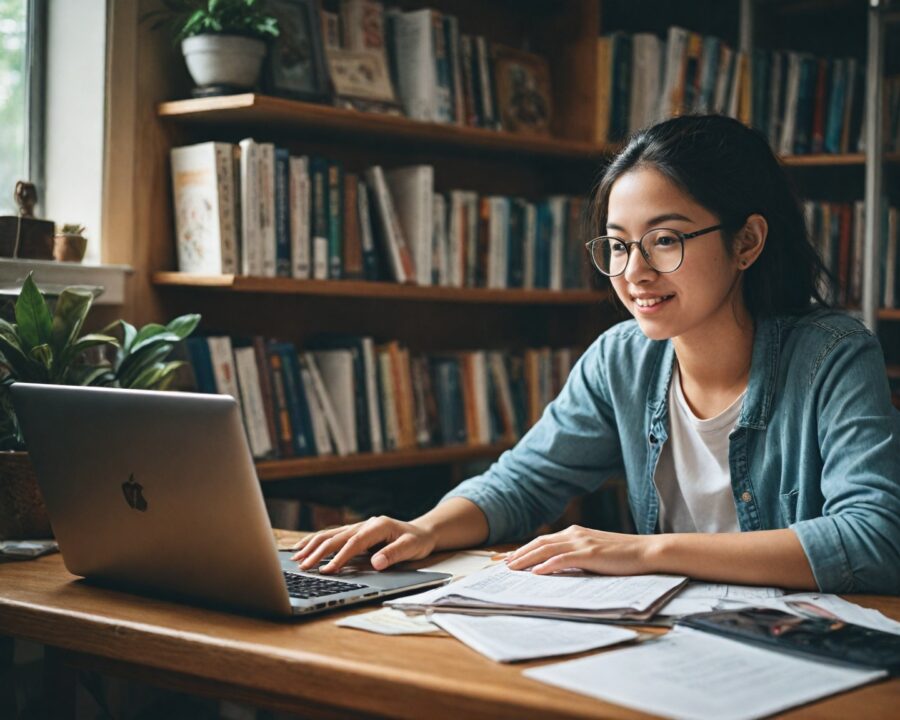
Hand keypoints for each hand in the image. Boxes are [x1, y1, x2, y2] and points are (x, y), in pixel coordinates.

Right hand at [290, 515, 436, 573]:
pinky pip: (332, 536)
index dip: (340, 557)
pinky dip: (316, 542)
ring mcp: (358, 527)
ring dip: (312, 546)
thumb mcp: (411, 548)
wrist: (421, 532)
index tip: (328, 570)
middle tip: (303, 567)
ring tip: (295, 557)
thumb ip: (394, 554)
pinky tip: (303, 547)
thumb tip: (376, 563)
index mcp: (378, 526)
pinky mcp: (354, 532)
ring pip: (330, 534)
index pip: (354, 542)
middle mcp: (365, 524)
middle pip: (337, 537)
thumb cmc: (417, 541)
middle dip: (318, 552)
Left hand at [504, 525, 657, 575]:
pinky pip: (563, 559)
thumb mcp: (595, 552)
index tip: (507, 558)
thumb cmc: (622, 555)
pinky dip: (548, 565)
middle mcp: (575, 534)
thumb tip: (555, 568)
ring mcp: (582, 542)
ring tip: (512, 568)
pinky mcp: (590, 554)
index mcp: (575, 533)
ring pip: (546, 550)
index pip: (542, 541)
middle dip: (518, 554)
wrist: (646, 551)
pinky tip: (536, 573)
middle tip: (502, 564)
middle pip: (539, 543)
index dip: (523, 549)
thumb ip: (576, 556)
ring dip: (527, 559)